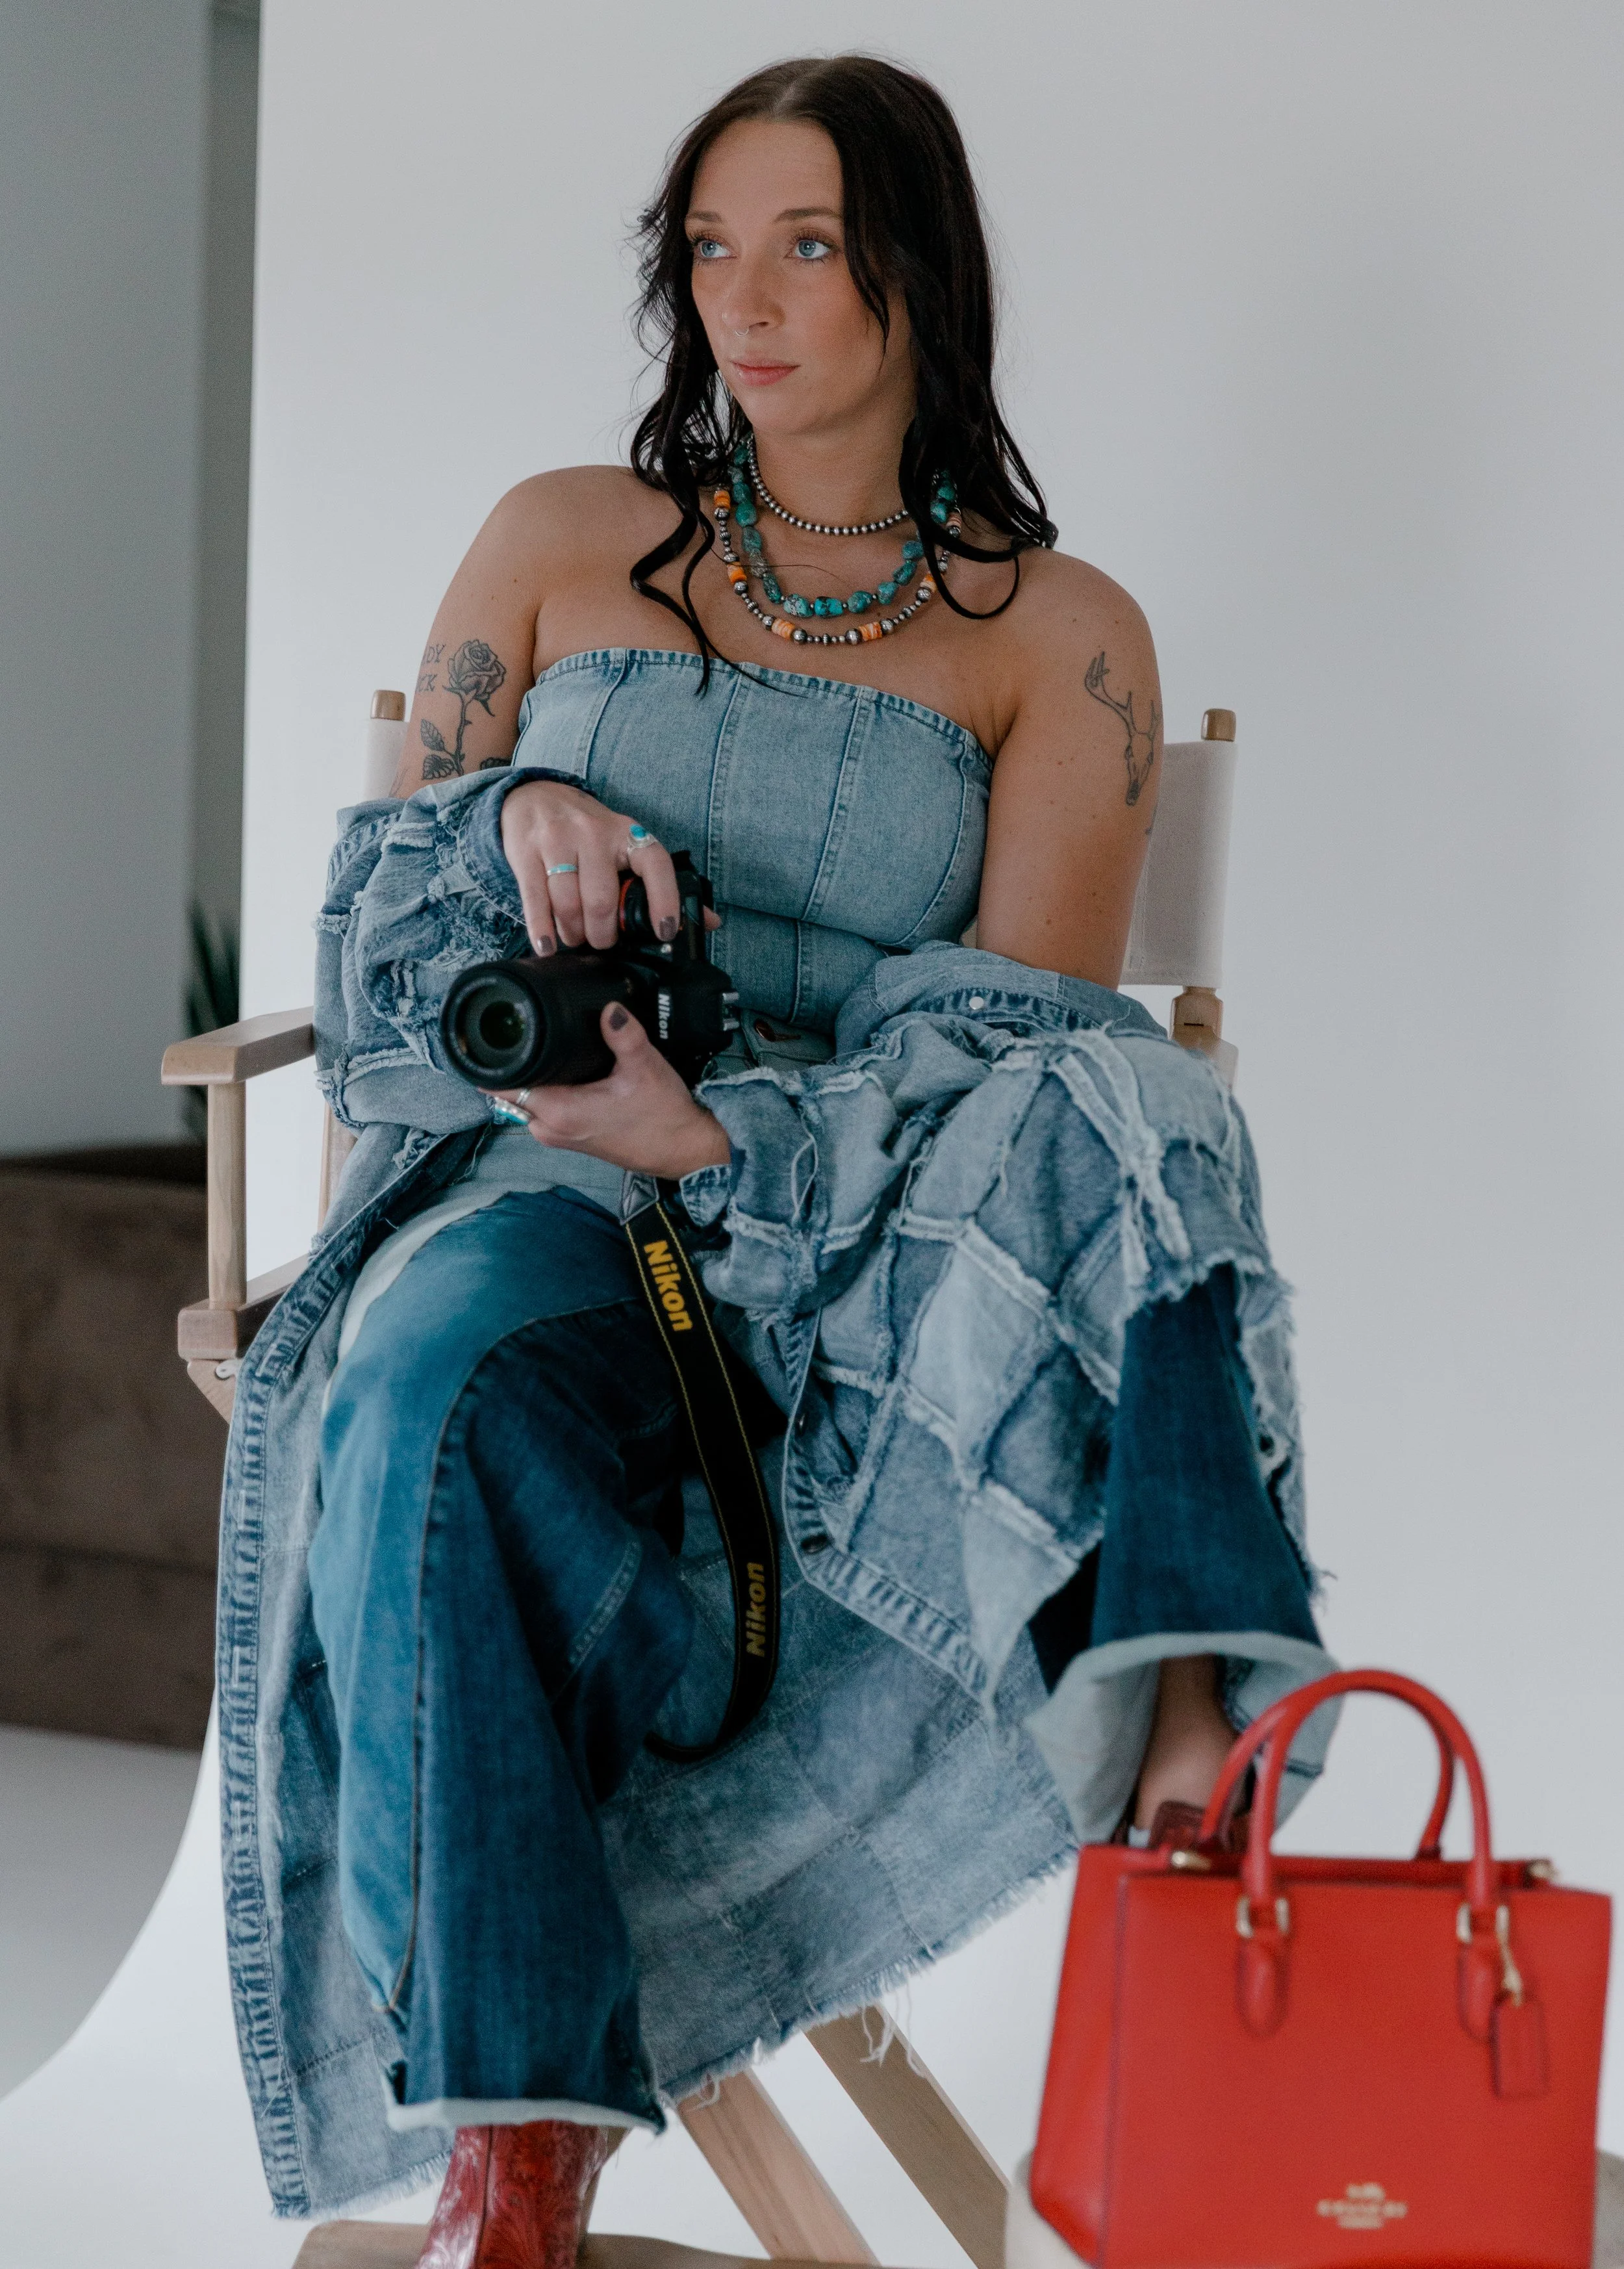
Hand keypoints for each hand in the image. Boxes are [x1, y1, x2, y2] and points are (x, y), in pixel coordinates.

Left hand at [487, 1003, 731, 1179]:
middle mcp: (550, 1128)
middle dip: (514, 1062)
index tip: (493, 1034)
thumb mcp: (645, 1067)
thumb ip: (624, 1034)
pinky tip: (563, 1070)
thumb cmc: (663, 1116)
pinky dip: (545, 1089)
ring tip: (545, 1046)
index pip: (502, 1086)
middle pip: (510, 1089)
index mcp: (560, 1112)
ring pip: (526, 1098)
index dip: (492, 1060)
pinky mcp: (569, 1136)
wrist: (683, 1149)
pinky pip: (541, 1108)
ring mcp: (558, 1135)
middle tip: (526, 1029)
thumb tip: (608, 1008)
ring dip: (530, 1076)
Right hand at [500, 778, 680, 953]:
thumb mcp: (626, 846)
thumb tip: (708, 922)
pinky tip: (547, 945)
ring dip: (573, 934)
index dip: (665, 901)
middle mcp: (594, 833)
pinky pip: (535, 901)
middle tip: (600, 941)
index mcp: (627, 833)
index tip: (665, 931)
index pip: (656, 866)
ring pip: (568, 905)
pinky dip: (543, 930)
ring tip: (575, 938)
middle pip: (601, 901)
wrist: (535, 796)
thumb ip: (661, 884)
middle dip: (602, 935)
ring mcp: (558, 840)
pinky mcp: (526, 852)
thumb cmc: (587, 831)